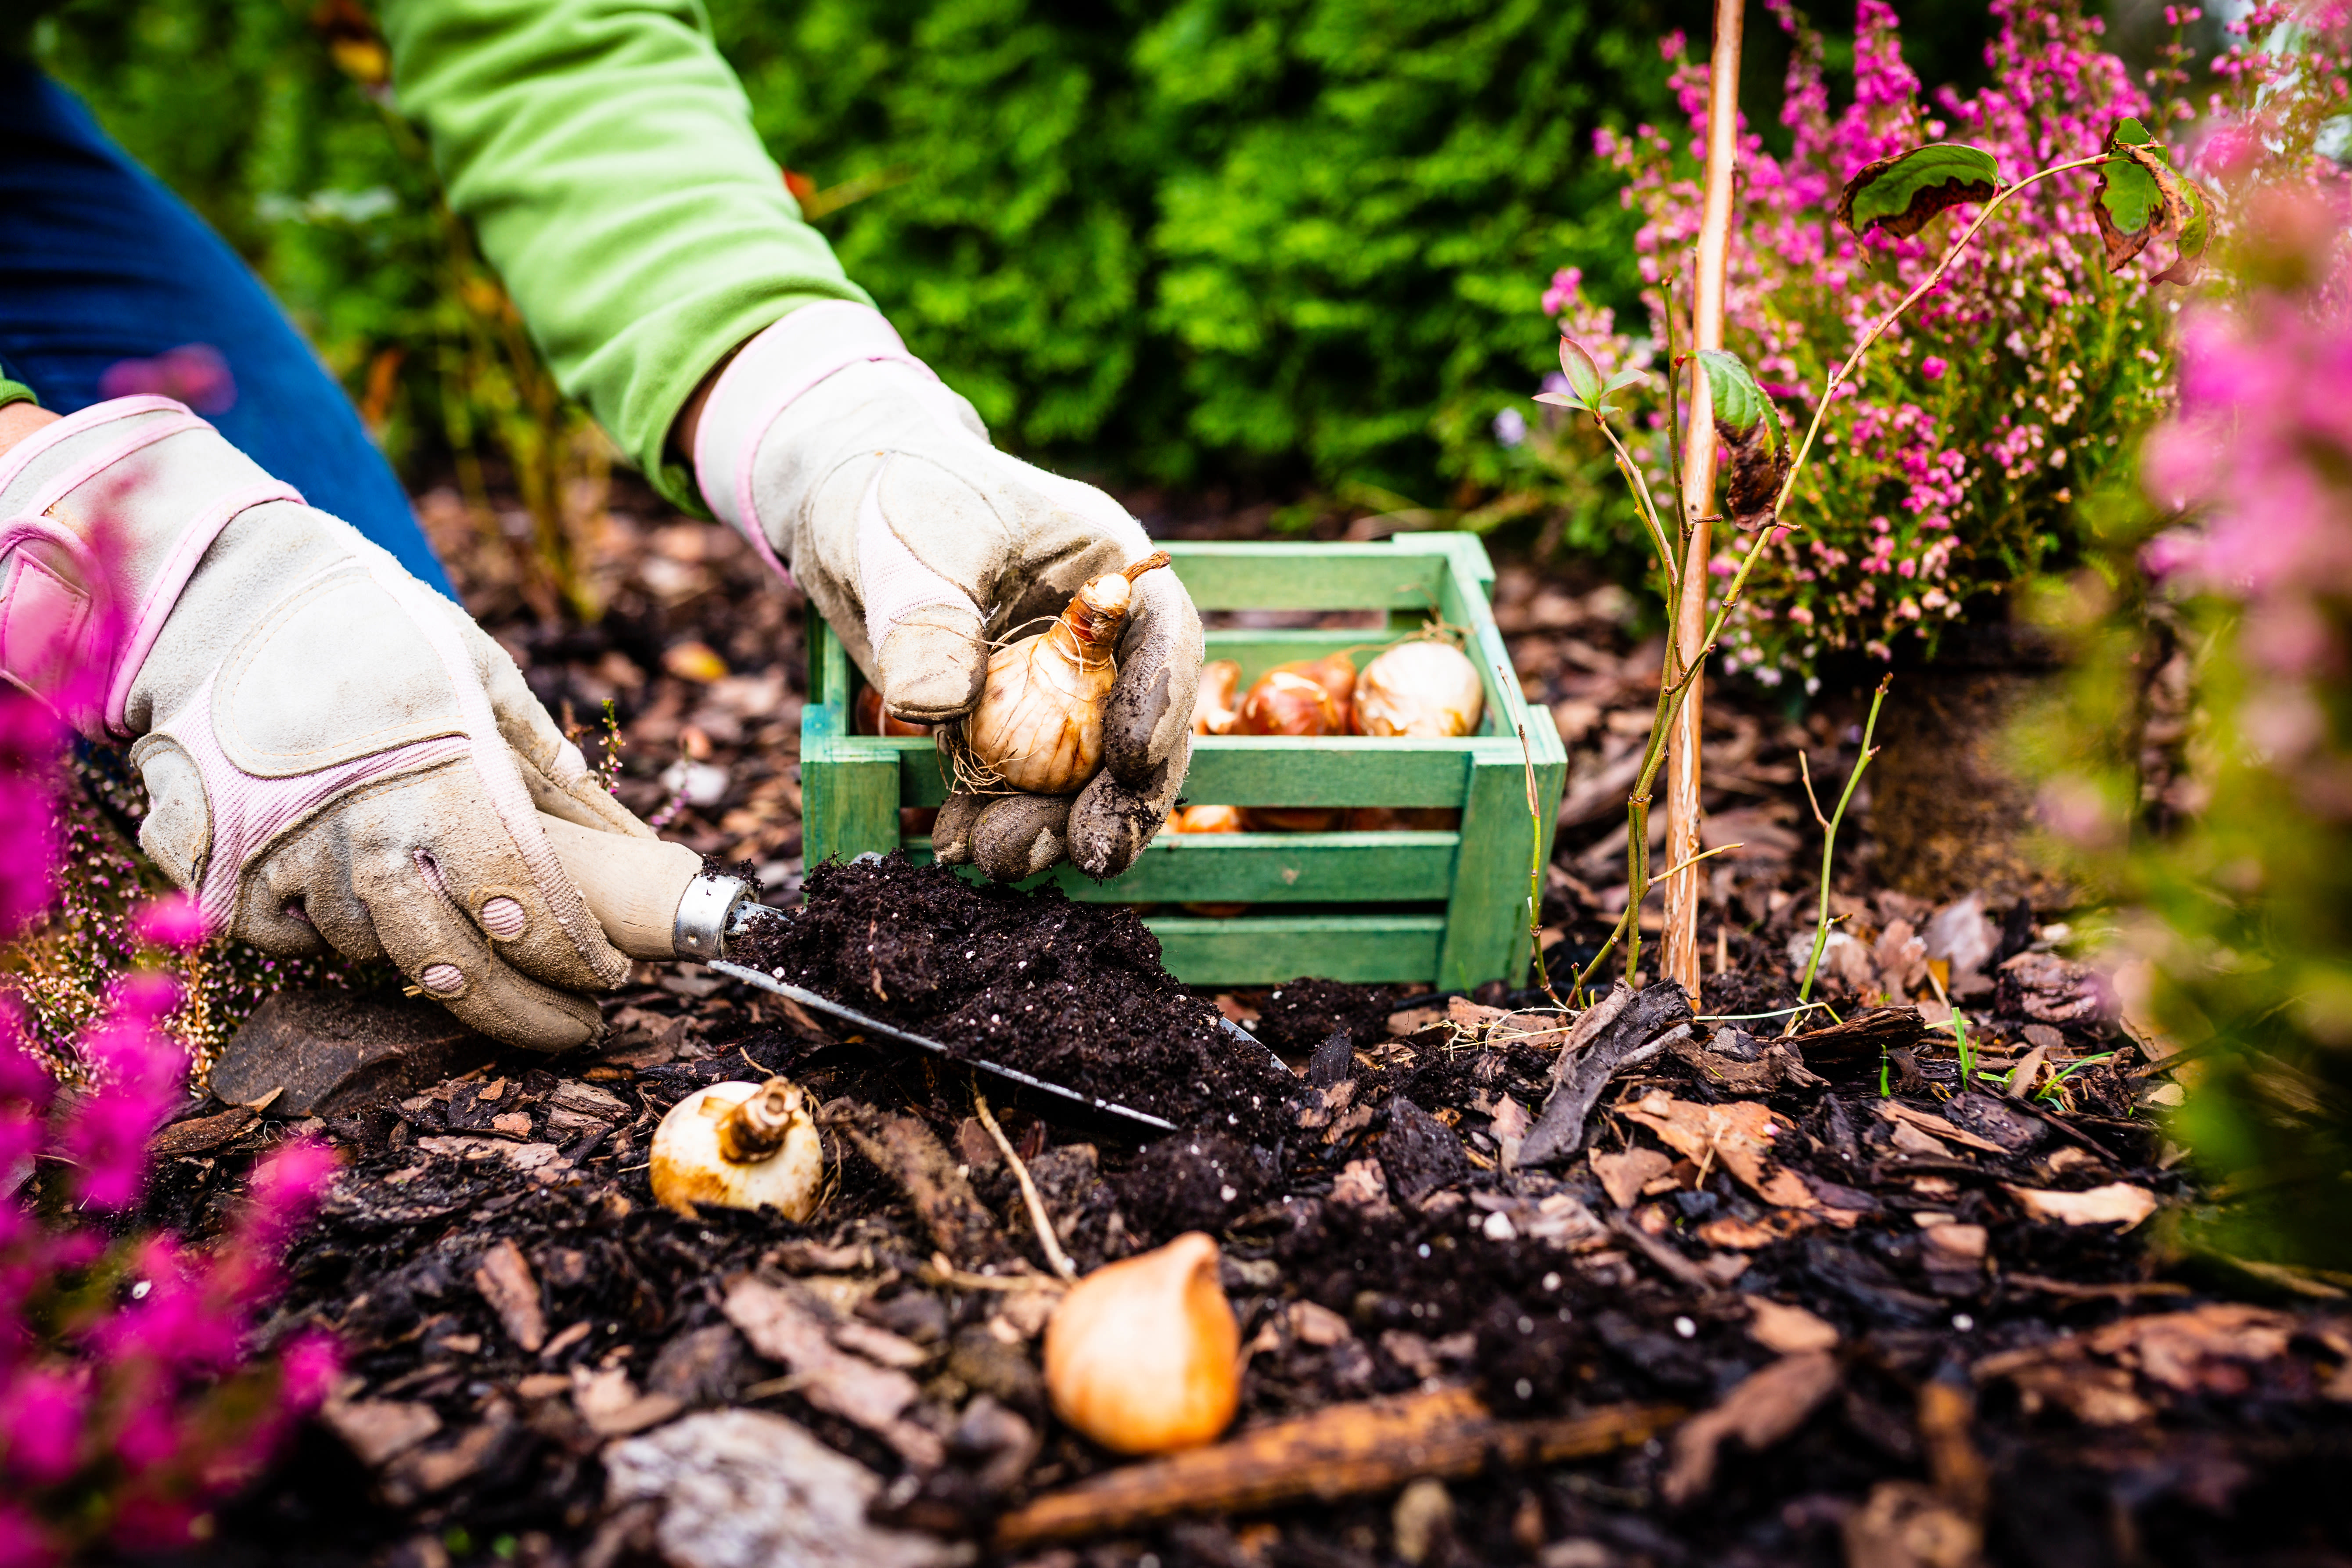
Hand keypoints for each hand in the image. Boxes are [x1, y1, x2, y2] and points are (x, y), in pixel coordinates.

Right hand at [0, 398, 652, 1049]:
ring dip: (430, 966)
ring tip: (477, 960)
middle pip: (455, 965)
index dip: (573, 953)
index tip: (610, 975)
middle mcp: (367, 834)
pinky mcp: (223, 868)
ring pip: (373, 954)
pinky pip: (288, 940)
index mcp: (444, 784)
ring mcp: (289, 857)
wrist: (231, 598)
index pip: (526, 903)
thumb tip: (606, 809)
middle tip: (573, 1027)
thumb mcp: (476, 666)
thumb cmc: (374, 628)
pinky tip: (364, 924)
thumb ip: (538, 747)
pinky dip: (325, 941)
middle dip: (523, 1010)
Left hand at [688, 303, 1199, 881]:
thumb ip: (927, 619)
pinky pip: (1013, 789)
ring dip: (1050, 826)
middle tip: (1093, 854)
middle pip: (1136, 729)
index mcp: (1108, 569)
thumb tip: (937, 703)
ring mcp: (1055, 692)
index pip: (1164, 639)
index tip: (1133, 759)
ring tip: (998, 856)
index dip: (1162, 703)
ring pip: (1078, 776)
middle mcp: (1099, 641)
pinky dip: (990, 821)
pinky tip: (956, 846)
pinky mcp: (1004, 729)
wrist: (842, 505)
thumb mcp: (907, 542)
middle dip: (1119, 799)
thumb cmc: (892, 495)